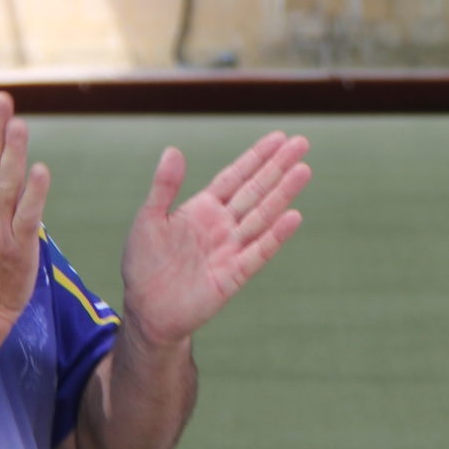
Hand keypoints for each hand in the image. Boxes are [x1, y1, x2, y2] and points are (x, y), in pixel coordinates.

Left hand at [120, 131, 311, 347]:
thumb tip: (173, 150)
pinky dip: (276, 235)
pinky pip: (258, 252)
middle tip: (302, 143)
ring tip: (303, 170)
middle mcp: (223, 225)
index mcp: (203, 209)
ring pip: (262, 215)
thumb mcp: (148, 219)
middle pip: (256, 190)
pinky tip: (293, 217)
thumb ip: (164, 187)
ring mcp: (231, 248)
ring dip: (283, 193)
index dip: (257, 157)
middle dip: (278, 167)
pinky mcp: (234, 275)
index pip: (236, 177)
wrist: (146, 310)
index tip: (279, 138)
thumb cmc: (144, 264)